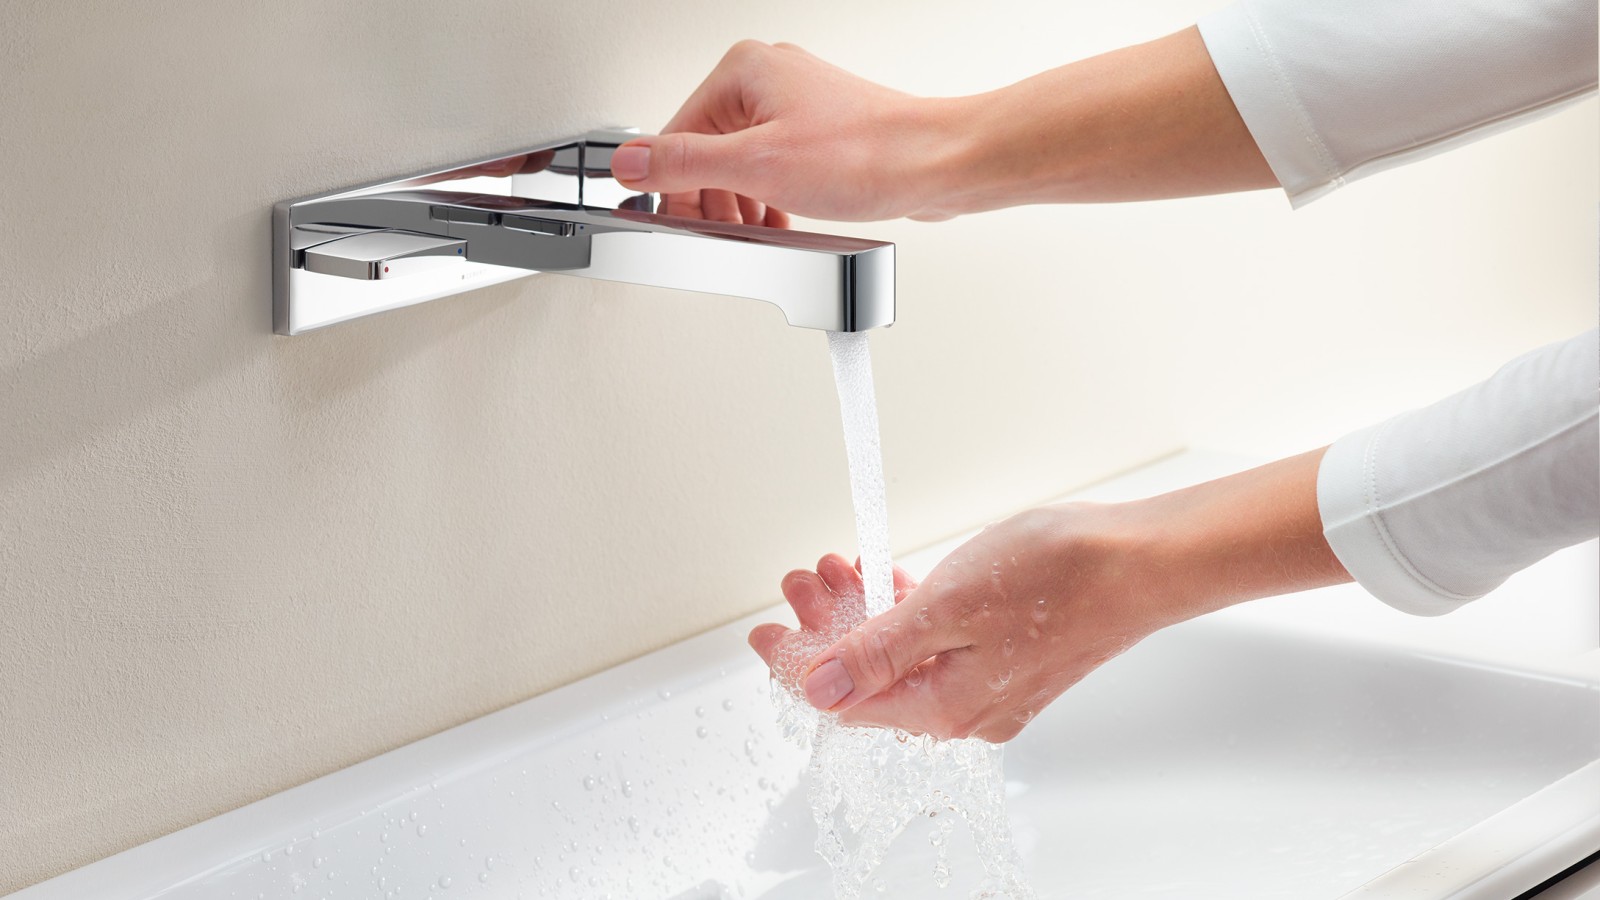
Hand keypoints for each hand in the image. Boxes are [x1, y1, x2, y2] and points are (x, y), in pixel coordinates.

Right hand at [608, 40, 960, 224]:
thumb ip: (683, 165)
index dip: (673, 188)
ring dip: (741, 206)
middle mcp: (769, 79)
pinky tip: (780, 225)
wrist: (937, 165)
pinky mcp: (820, 133)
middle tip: (723, 235)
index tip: (677, 224)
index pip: (675, 134)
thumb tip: (627, 163)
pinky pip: (772, 169)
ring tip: (757, 233)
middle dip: (711, 201)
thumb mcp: (756, 167)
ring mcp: (796, 105)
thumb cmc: (867, 155)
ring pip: (740, 163)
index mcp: (743, 71)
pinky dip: (768, 201)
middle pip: (706, 150)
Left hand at [749, 451, 1349, 741]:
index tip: (763, 630)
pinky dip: (905, 612)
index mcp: (943, 707)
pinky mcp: (1012, 656)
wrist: (1143, 560)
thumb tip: (819, 687)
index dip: (795, 662)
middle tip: (800, 583)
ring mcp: (991, 684)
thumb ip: (877, 652)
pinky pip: (938, 644)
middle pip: (869, 677)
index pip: (843, 698)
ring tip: (838, 567)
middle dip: (826, 627)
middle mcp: (965, 708)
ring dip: (863, 613)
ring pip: (902, 656)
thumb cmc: (1060, 576)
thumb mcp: (946, 606)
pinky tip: (890, 577)